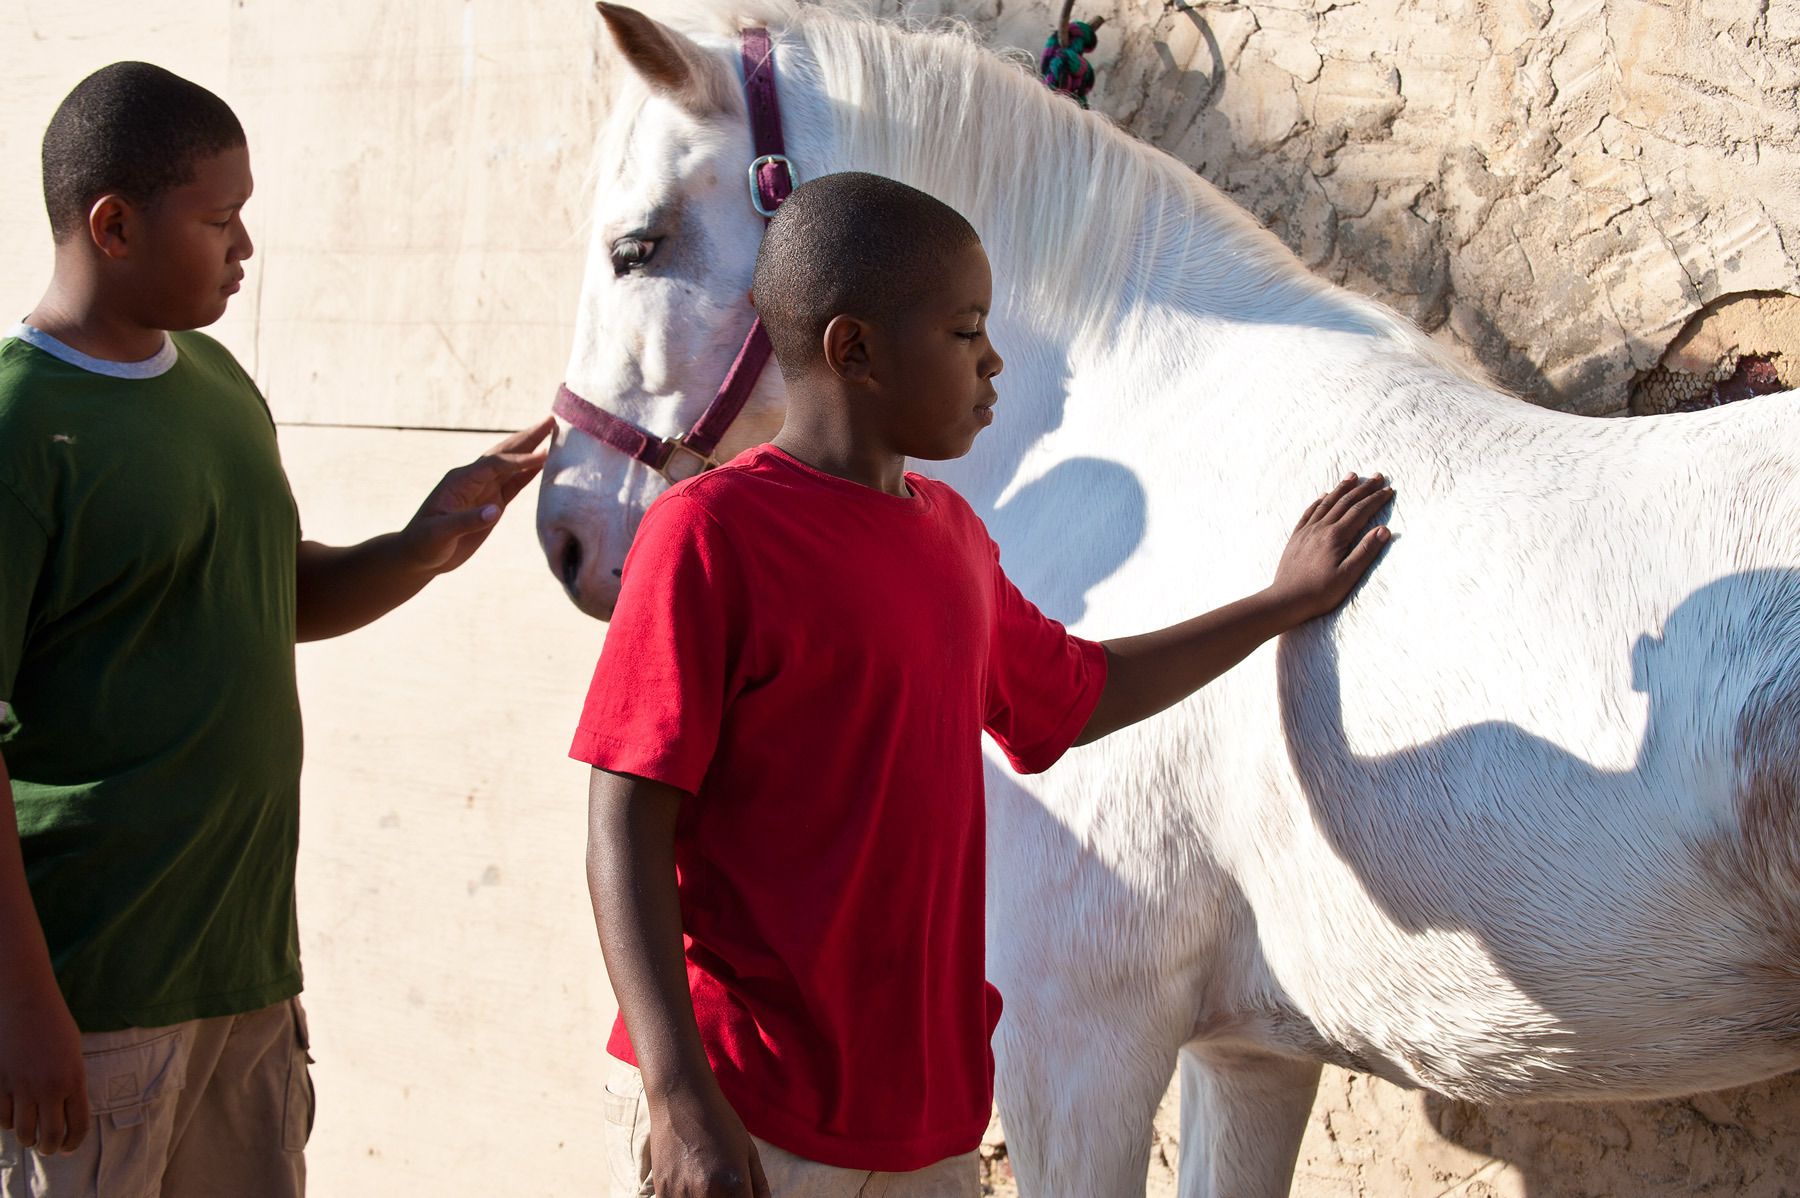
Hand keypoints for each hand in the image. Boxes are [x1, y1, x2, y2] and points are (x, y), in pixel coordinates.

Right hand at [0, 986, 88, 1157]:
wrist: (25, 1001)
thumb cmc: (54, 1024)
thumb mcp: (73, 1053)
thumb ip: (71, 1082)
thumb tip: (65, 1112)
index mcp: (73, 1079)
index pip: (77, 1125)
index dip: (73, 1142)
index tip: (68, 1148)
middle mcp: (48, 1088)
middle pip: (49, 1136)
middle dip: (49, 1147)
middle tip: (48, 1148)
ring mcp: (21, 1087)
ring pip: (23, 1131)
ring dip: (27, 1139)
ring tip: (31, 1138)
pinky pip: (2, 1118)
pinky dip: (7, 1123)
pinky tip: (13, 1119)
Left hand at [399, 417, 554, 574]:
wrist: (420, 555)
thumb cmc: (425, 543)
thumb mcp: (440, 533)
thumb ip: (467, 521)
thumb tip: (495, 510)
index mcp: (460, 480)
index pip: (494, 464)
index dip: (518, 459)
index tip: (542, 456)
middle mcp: (474, 480)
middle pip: (505, 453)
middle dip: (528, 437)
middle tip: (551, 420)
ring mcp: (484, 491)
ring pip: (512, 465)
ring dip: (531, 449)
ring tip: (553, 434)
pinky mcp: (492, 504)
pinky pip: (514, 484)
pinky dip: (530, 473)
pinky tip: (545, 463)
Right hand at [646, 1080, 770, 1197]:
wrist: (681, 1098)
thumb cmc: (720, 1121)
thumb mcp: (748, 1150)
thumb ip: (759, 1185)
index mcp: (734, 1184)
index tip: (743, 1194)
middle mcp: (706, 1194)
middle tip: (725, 1185)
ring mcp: (681, 1194)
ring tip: (707, 1179)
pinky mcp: (662, 1191)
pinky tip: (691, 1183)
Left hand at [1268, 473, 1392, 623]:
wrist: (1285, 600)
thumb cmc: (1319, 592)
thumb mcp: (1348, 576)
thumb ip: (1366, 551)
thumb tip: (1384, 529)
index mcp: (1336, 537)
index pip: (1360, 511)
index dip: (1376, 499)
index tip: (1389, 489)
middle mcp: (1320, 529)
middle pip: (1345, 502)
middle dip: (1363, 488)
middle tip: (1378, 476)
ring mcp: (1306, 532)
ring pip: (1327, 503)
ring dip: (1341, 488)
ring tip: (1352, 476)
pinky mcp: (1296, 538)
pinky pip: (1309, 513)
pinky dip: (1319, 501)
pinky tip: (1323, 496)